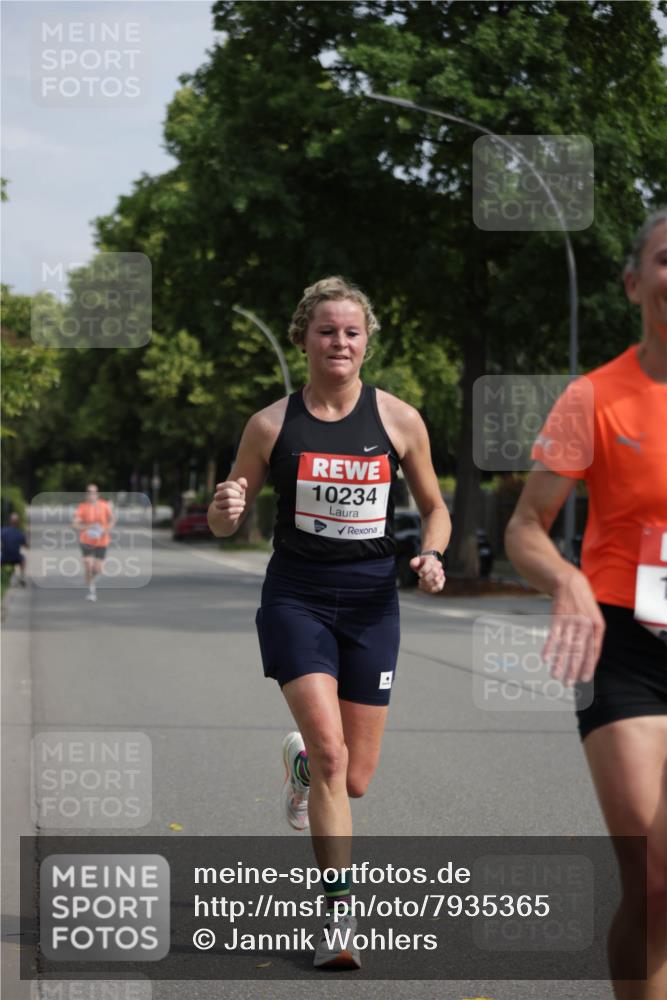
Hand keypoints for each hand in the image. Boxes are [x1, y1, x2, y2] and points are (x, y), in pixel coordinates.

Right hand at [211, 477, 247, 529]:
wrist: (225, 514)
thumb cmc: (233, 499)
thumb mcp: (238, 490)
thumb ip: (241, 482)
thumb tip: (244, 484)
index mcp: (220, 488)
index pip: (229, 484)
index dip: (238, 487)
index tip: (241, 490)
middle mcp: (217, 497)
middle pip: (227, 492)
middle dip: (237, 495)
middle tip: (241, 498)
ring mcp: (218, 506)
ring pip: (228, 502)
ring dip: (239, 503)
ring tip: (243, 505)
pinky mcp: (221, 515)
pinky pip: (229, 512)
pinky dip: (237, 511)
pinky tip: (240, 510)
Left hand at [409, 553, 444, 593]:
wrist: (427, 566)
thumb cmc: (421, 564)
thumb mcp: (416, 561)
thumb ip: (414, 562)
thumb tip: (414, 564)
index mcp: (431, 559)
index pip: (430, 563)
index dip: (424, 570)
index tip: (419, 574)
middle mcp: (438, 565)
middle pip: (435, 572)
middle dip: (426, 578)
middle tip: (421, 579)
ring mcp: (441, 573)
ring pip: (437, 580)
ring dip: (427, 584)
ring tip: (422, 583)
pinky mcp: (441, 581)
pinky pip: (439, 587)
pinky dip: (431, 589)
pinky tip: (426, 587)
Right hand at [542, 568, 605, 685]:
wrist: (571, 582)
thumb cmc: (583, 603)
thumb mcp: (594, 617)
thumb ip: (592, 636)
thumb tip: (589, 658)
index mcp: (597, 626)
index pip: (594, 650)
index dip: (589, 666)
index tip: (584, 679)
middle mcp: (585, 625)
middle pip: (579, 652)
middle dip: (573, 669)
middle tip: (568, 683)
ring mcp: (571, 621)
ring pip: (565, 646)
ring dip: (559, 662)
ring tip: (555, 675)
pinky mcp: (558, 617)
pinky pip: (553, 635)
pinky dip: (549, 647)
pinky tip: (545, 658)